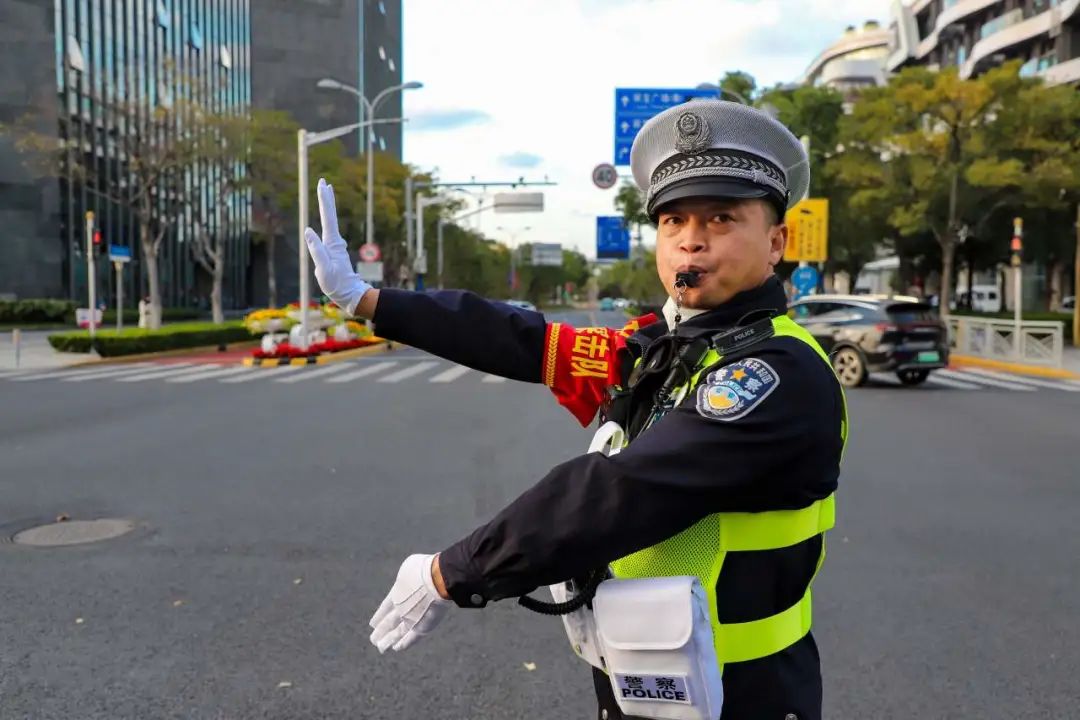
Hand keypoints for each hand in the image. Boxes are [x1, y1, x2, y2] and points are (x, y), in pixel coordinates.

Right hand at [303, 178, 370, 315]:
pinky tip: (326, 220)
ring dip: (328, 207)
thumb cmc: (336, 284)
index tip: (323, 184)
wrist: (350, 295)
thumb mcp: (323, 269)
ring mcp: (335, 246)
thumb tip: (308, 230)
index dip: (325, 200)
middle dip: (327, 198)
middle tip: (325, 182)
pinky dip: (327, 220)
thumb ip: (316, 250)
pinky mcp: (334, 251)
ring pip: (331, 221)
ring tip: (327, 193)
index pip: (328, 217)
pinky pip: (329, 231)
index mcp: (332, 243)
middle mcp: (335, 241)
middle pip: (331, 215)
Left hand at [369, 554, 450, 652]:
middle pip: (388, 623)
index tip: (373, 624)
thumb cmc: (424, 569)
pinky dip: (404, 644)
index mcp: (396, 594)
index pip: (385, 608)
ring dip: (388, 641)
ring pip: (396, 634)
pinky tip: (396, 648)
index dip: (379, 616)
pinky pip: (411, 639)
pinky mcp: (422, 627)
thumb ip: (404, 579)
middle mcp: (400, 609)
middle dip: (380, 632)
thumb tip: (405, 581)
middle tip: (374, 640)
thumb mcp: (408, 568)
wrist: (437, 579)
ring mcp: (410, 619)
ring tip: (381, 648)